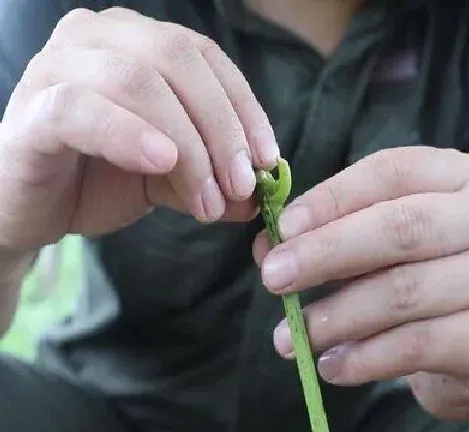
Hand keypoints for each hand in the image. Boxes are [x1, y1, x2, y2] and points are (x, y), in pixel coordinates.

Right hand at [0, 7, 277, 250]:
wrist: (30, 207)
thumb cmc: (98, 178)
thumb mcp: (170, 178)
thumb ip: (212, 179)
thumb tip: (258, 198)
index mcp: (137, 43)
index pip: (206, 57)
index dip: (244, 107)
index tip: (269, 159)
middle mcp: (98, 38)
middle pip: (178, 59)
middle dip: (221, 127)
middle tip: (241, 185)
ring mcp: (58, 65)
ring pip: (138, 81)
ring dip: (187, 145)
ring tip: (207, 198)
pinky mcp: (33, 108)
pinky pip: (82, 109)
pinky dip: (129, 134)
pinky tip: (160, 163)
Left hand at [253, 147, 468, 419]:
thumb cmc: (422, 270)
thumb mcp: (378, 240)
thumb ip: (328, 234)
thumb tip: (268, 245)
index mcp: (461, 176)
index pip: (390, 171)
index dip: (331, 198)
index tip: (282, 227)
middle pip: (400, 228)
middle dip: (325, 253)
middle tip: (272, 278)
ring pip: (403, 292)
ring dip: (335, 316)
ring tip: (289, 337)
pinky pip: (418, 346)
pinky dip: (363, 358)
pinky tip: (330, 365)